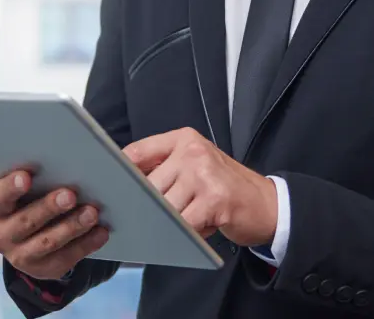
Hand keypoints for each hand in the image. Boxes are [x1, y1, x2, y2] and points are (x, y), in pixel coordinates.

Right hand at [0, 164, 108, 279]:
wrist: (28, 239)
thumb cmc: (25, 200)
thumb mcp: (16, 187)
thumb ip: (8, 172)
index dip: (11, 188)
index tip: (27, 176)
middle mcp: (3, 236)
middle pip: (26, 222)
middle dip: (49, 207)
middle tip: (71, 194)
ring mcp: (23, 256)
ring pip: (48, 242)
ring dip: (72, 226)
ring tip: (92, 212)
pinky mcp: (45, 268)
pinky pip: (67, 258)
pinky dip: (86, 244)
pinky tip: (101, 231)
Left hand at [123, 128, 277, 247]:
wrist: (266, 203)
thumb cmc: (223, 187)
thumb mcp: (194, 166)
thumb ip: (163, 168)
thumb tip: (121, 186)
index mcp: (184, 139)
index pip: (138, 152)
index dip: (119, 173)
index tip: (107, 190)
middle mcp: (192, 151)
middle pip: (148, 186)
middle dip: (146, 208)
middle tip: (147, 220)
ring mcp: (203, 173)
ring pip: (164, 208)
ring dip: (170, 223)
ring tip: (188, 220)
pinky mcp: (214, 199)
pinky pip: (183, 224)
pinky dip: (184, 234)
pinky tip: (198, 229)